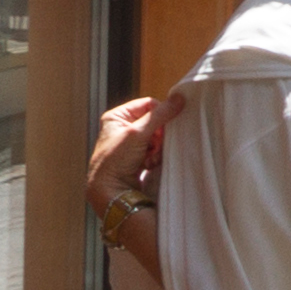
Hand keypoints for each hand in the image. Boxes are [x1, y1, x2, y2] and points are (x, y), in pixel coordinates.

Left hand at [86, 89, 185, 219]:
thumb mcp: (138, 133)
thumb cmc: (116, 160)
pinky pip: (153, 150)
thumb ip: (160, 115)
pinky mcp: (135, 157)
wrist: (110, 191)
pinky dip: (155, 157)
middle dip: (159, 135)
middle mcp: (121, 128)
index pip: (148, 104)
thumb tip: (179, 97)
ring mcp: (129, 143)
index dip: (160, 115)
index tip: (165, 127)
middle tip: (156, 145)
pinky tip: (148, 164)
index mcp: (116, 116)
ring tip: (150, 158)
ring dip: (158, 148)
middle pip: (154, 122)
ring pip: (156, 137)